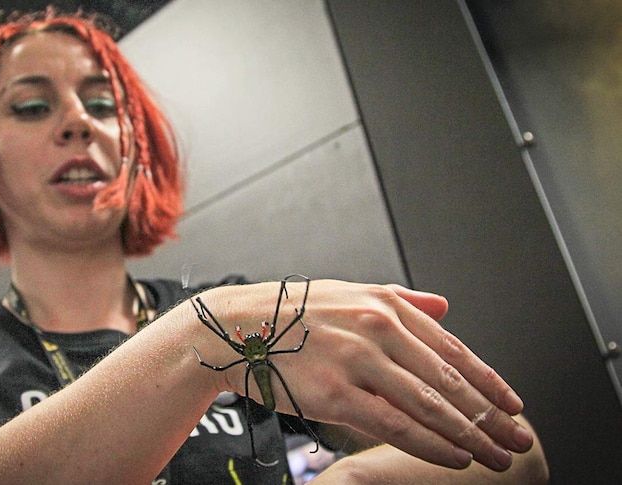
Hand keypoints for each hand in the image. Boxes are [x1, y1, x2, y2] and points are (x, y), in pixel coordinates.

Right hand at [196, 279, 533, 471]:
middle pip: (448, 379)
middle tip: (517, 439)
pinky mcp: (336, 393)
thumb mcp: (350, 291)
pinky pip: (395, 424)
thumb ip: (402, 299)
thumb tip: (445, 306)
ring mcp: (357, 360)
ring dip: (470, 435)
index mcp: (384, 304)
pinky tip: (455, 456)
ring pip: (429, 404)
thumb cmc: (291, 312)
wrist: (238, 327)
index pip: (451, 347)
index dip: (487, 380)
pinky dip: (431, 443)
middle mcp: (377, 328)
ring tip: (495, 455)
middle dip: (490, 415)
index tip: (512, 404)